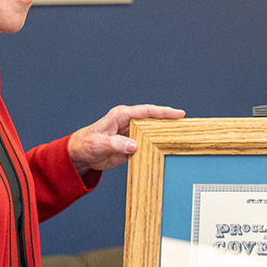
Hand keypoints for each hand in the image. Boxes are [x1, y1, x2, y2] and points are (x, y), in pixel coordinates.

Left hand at [67, 104, 184, 173]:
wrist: (80, 155)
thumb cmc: (86, 144)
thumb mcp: (99, 144)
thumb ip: (116, 144)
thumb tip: (134, 145)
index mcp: (121, 115)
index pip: (146, 111)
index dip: (163, 112)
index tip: (179, 114)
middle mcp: (128, 123)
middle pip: (153, 121)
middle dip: (169, 122)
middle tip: (187, 126)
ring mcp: (131, 135)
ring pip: (152, 133)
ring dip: (164, 136)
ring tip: (181, 139)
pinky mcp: (131, 146)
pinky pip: (147, 146)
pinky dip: (156, 149)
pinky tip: (166, 152)